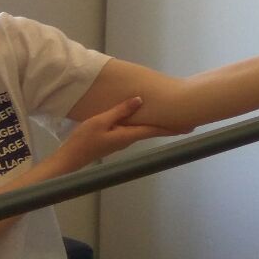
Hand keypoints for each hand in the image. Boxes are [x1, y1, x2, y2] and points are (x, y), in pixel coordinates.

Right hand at [55, 97, 177, 172]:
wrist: (69, 159)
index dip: (173, 128)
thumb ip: (120, 111)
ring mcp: (122, 140)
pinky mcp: (115, 139)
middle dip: (170, 126)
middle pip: (153, 130)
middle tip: (188, 121)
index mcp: (129, 135)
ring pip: (144, 129)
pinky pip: (134, 129)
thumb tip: (140, 100)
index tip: (189, 127)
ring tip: (171, 117)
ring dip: (158, 124)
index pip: (156, 130)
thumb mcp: (100, 121)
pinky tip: (145, 118)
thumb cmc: (83, 140)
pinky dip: (144, 123)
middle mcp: (129, 139)